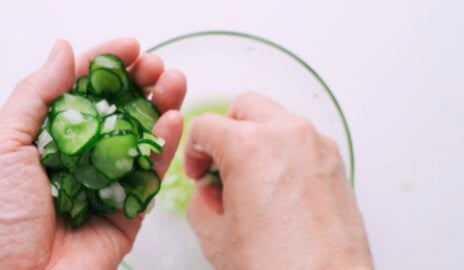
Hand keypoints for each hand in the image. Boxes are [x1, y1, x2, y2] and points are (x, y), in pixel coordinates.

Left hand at [0, 39, 185, 269]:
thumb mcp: (1, 145)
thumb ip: (37, 95)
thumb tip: (62, 51)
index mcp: (47, 138)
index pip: (82, 91)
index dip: (106, 66)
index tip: (130, 48)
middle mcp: (80, 156)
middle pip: (117, 111)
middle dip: (140, 83)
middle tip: (156, 66)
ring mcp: (107, 181)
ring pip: (141, 138)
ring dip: (160, 107)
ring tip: (174, 83)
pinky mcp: (129, 208)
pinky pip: (151, 173)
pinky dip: (165, 146)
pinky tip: (173, 120)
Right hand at [185, 93, 372, 269]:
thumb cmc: (278, 268)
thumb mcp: (216, 237)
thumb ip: (202, 202)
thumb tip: (210, 191)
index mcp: (249, 147)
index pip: (206, 125)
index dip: (194, 149)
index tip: (198, 170)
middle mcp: (287, 134)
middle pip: (246, 106)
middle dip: (227, 130)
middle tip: (221, 162)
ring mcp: (316, 145)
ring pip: (277, 119)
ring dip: (258, 138)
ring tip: (253, 177)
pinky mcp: (334, 161)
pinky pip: (302, 139)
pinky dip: (285, 151)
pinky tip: (280, 186)